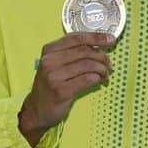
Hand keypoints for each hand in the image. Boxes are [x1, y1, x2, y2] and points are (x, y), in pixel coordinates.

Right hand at [17, 31, 114, 145]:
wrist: (37, 110)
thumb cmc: (50, 85)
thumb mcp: (55, 64)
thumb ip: (73, 53)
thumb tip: (99, 46)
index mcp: (49, 50)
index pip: (77, 38)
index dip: (96, 37)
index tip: (110, 39)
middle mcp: (50, 61)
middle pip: (85, 51)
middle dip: (102, 56)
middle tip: (109, 64)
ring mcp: (54, 76)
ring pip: (88, 65)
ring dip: (102, 69)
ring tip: (105, 74)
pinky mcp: (61, 91)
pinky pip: (87, 79)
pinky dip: (97, 78)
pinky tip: (99, 80)